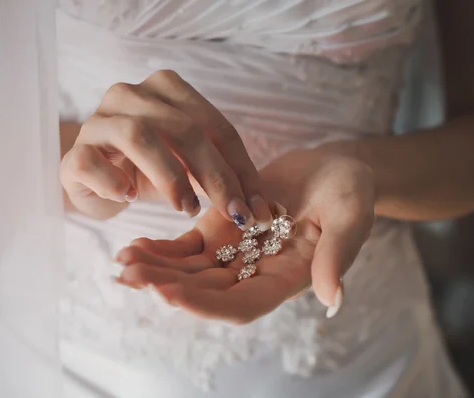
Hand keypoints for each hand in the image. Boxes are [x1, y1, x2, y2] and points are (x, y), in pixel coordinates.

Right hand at [60, 70, 271, 228]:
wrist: (93, 177)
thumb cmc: (148, 170)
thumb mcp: (191, 168)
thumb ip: (224, 178)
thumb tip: (268, 210)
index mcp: (167, 90)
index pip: (216, 126)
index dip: (242, 169)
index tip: (259, 208)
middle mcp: (131, 94)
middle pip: (183, 128)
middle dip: (215, 174)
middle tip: (233, 213)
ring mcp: (98, 120)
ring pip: (138, 135)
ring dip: (170, 176)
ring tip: (186, 208)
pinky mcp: (73, 152)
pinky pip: (90, 161)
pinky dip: (114, 182)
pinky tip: (128, 198)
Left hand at [115, 146, 374, 322]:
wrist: (331, 169)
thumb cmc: (349, 191)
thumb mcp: (350, 215)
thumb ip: (339, 254)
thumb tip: (334, 300)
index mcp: (286, 278)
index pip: (242, 305)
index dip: (207, 304)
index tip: (172, 294)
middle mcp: (256, 275)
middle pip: (206, 292)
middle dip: (167, 287)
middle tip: (130, 274)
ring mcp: (235, 254)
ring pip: (190, 272)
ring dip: (157, 270)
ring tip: (123, 261)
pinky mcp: (220, 231)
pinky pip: (187, 247)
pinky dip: (161, 250)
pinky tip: (134, 246)